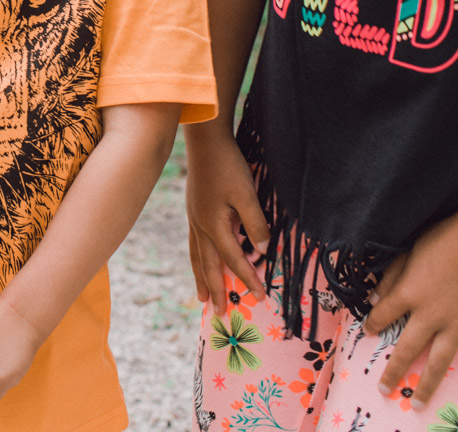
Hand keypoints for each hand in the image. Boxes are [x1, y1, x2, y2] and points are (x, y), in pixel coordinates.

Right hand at [185, 131, 269, 313]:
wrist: (205, 142)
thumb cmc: (228, 166)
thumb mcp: (247, 194)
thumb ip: (255, 223)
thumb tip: (263, 251)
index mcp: (214, 226)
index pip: (234, 260)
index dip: (248, 279)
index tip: (260, 298)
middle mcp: (200, 227)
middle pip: (208, 265)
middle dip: (216, 290)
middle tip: (219, 314)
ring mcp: (194, 219)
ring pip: (197, 256)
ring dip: (201, 279)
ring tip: (202, 298)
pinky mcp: (193, 210)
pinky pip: (194, 244)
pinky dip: (196, 259)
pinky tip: (199, 261)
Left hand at [363, 214, 457, 409]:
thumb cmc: (444, 238)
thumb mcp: (408, 252)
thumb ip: (390, 277)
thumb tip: (373, 299)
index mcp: (409, 295)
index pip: (382, 317)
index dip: (372, 326)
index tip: (367, 334)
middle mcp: (430, 315)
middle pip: (407, 350)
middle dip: (393, 372)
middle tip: (384, 391)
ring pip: (440, 362)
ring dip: (428, 385)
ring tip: (418, 405)